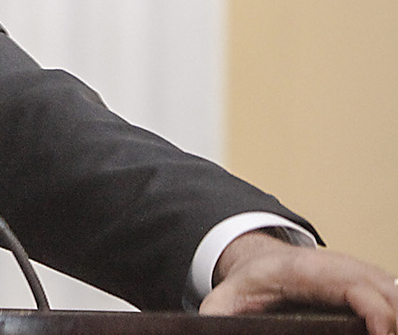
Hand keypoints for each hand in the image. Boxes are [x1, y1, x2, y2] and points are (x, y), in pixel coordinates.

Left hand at [202, 230, 397, 333]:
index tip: (381, 334)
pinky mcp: (369, 282)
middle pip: (388, 290)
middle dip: (395, 318)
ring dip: (397, 314)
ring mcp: (359, 273)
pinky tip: (388, 328)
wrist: (261, 258)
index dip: (376, 311)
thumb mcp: (227, 297)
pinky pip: (394, 294)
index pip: (357, 288)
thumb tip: (206, 330)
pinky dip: (395, 312)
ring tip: (386, 333)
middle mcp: (342, 268)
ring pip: (395, 292)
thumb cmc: (251, 280)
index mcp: (310, 272)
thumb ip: (216, 316)